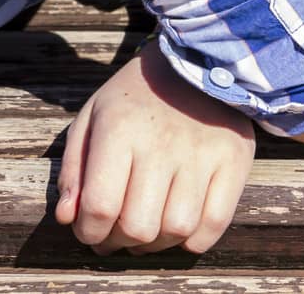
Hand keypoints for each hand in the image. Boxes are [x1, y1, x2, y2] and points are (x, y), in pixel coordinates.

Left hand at [54, 39, 255, 255]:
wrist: (197, 59)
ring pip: (177, 229)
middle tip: (116, 234)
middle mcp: (163, 144)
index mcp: (121, 130)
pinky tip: (180, 228)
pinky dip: (194, 240)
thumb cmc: (135, 95)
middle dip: (119, 242)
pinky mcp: (235, 159)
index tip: (90, 229)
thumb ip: (74, 169)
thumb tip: (68, 218)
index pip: (100, 207)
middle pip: (138, 226)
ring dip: (156, 244)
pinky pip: (214, 223)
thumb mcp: (92, 118)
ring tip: (148, 231)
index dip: (88, 232)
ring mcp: (204, 153)